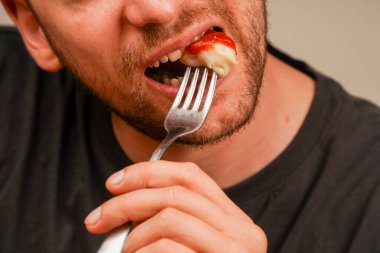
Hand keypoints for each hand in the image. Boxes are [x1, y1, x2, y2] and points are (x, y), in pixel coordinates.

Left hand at [85, 161, 266, 252]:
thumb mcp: (193, 248)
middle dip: (126, 202)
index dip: (148, 172)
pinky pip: (167, 249)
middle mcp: (241, 229)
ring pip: (169, 218)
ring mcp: (235, 250)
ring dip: (134, 237)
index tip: (114, 183)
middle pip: (174, 193)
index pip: (190, 176)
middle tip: (98, 220)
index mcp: (231, 219)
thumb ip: (174, 225)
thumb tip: (128, 203)